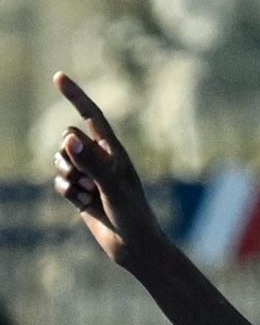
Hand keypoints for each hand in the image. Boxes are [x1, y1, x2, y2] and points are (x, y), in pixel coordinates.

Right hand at [50, 73, 164, 268]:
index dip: (75, 96)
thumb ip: (91, 163)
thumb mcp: (113, 188)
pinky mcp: (79, 192)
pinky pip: (58, 182)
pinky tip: (85, 204)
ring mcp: (89, 175)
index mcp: (114, 151)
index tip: (58, 76)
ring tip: (88, 192)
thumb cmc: (134, 216)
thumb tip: (69, 138)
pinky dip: (68, 192)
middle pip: (66, 138)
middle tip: (87, 178)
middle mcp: (100, 159)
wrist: (135, 247)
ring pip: (59, 159)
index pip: (91, 116)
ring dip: (68, 176)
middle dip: (69, 155)